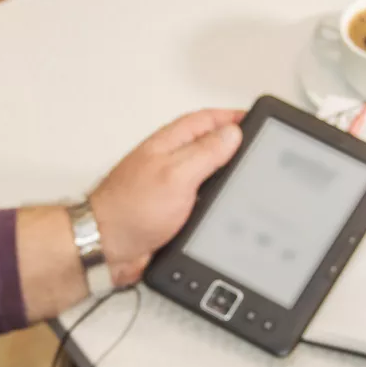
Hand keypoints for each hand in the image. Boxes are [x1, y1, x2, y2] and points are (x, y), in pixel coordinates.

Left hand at [89, 109, 244, 285]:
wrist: (106, 248)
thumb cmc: (128, 210)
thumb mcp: (176, 174)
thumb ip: (205, 152)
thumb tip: (232, 134)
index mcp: (170, 143)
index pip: (208, 119)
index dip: (234, 117)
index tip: (258, 120)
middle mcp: (170, 162)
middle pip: (210, 145)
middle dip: (235, 146)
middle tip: (259, 148)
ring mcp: (171, 187)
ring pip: (208, 176)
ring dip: (226, 177)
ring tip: (248, 176)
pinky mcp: (172, 212)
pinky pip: (201, 202)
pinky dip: (215, 204)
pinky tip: (227, 209)